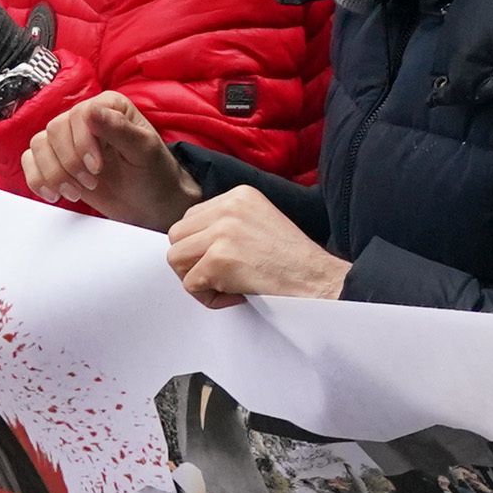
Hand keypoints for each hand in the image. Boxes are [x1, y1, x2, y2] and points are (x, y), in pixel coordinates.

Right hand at [25, 90, 199, 228]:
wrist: (150, 204)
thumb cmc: (154, 174)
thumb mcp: (144, 152)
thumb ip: (120, 130)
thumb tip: (92, 110)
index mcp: (109, 106)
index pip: (79, 115)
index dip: (82, 143)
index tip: (97, 168)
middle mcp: (85, 118)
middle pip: (54, 130)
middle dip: (69, 163)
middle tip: (91, 184)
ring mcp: (68, 140)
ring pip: (39, 145)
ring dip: (53, 173)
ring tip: (76, 193)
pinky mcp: (57, 161)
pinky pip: (30, 161)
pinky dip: (37, 179)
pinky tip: (55, 195)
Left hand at [167, 186, 349, 306]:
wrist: (317, 279)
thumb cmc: (293, 260)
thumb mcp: (259, 221)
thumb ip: (227, 222)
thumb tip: (193, 242)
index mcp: (238, 194)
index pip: (190, 218)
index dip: (200, 246)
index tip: (222, 260)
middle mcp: (228, 207)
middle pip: (176, 236)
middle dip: (191, 261)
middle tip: (217, 276)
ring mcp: (223, 232)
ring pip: (175, 258)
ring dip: (195, 279)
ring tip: (225, 285)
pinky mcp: (219, 259)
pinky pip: (190, 284)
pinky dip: (208, 298)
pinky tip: (234, 296)